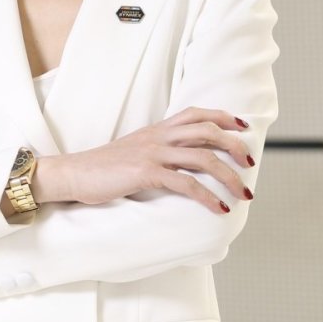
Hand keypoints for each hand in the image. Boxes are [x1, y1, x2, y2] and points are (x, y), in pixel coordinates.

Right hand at [34, 107, 255, 212]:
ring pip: (203, 156)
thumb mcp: (133, 152)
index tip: (242, 127)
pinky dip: (207, 196)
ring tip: (243, 192)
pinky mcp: (145, 172)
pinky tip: (219, 208)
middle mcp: (157, 137)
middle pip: (206, 131)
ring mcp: (151, 153)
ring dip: (229, 175)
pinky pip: (186, 183)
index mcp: (155, 130)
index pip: (194, 113)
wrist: (73, 173)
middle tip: (249, 163)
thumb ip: (157, 152)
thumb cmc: (102, 168)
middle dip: (234, 146)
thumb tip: (183, 164)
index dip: (222, 117)